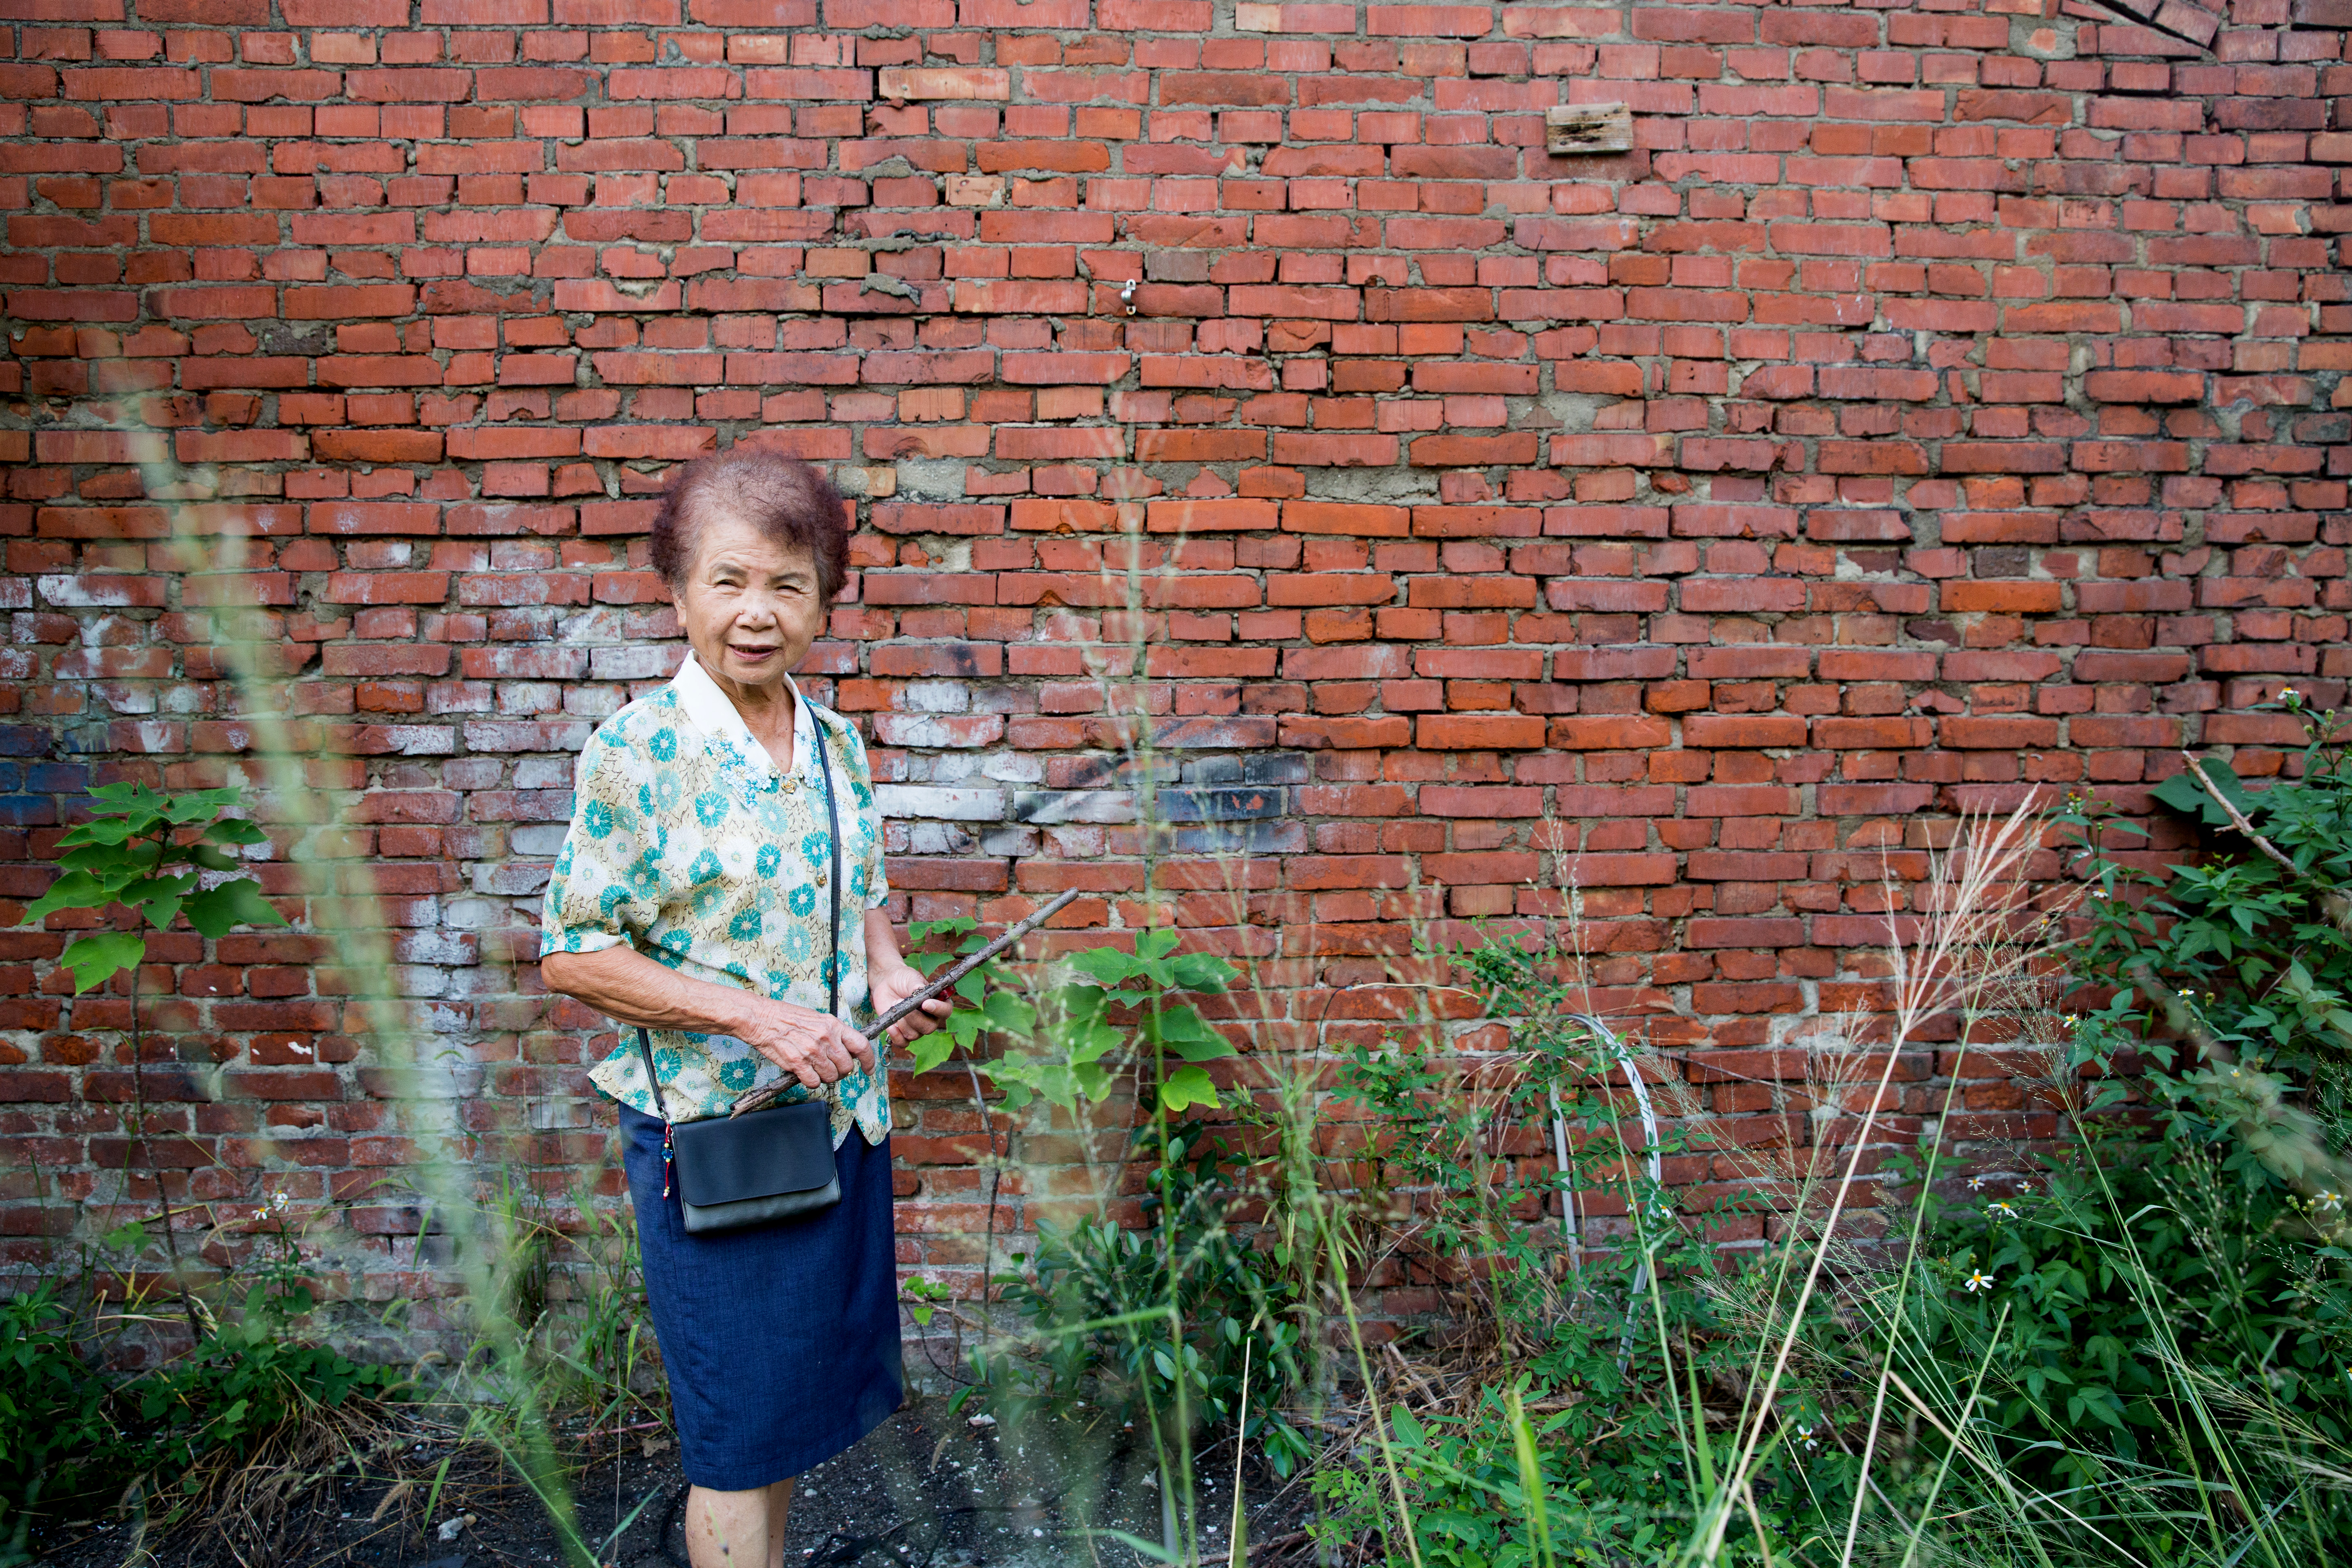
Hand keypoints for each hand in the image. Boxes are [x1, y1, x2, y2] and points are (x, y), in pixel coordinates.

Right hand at [738, 997, 875, 1090]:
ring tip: (814, 1068)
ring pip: (831, 1077)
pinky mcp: (797, 1063)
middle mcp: (826, 1038)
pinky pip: (813, 1082)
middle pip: (847, 1066)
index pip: (861, 1045)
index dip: (869, 1061)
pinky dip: (810, 1081)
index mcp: (833, 1025)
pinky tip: (804, 1072)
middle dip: (841, 1072)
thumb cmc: (787, 1017)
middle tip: (831, 1068)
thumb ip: (834, 1033)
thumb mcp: (817, 1018)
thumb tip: (847, 1049)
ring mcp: (812, 1051)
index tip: (869, 1069)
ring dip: (824, 1077)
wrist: (761, 1018)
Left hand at [868, 962, 952, 1048]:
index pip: (945, 1011)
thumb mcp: (911, 978)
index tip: (925, 1003)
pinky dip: (896, 1036)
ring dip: (902, 1022)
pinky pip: (902, 1043)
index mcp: (937, 1003)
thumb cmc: (903, 979)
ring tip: (894, 1004)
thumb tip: (919, 991)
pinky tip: (891, 1025)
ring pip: (914, 1035)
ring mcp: (915, 1027)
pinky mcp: (901, 1033)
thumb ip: (917, 986)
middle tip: (903, 1003)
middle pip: (929, 1028)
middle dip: (915, 1018)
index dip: (938, 1010)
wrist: (887, 982)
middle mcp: (929, 1018)